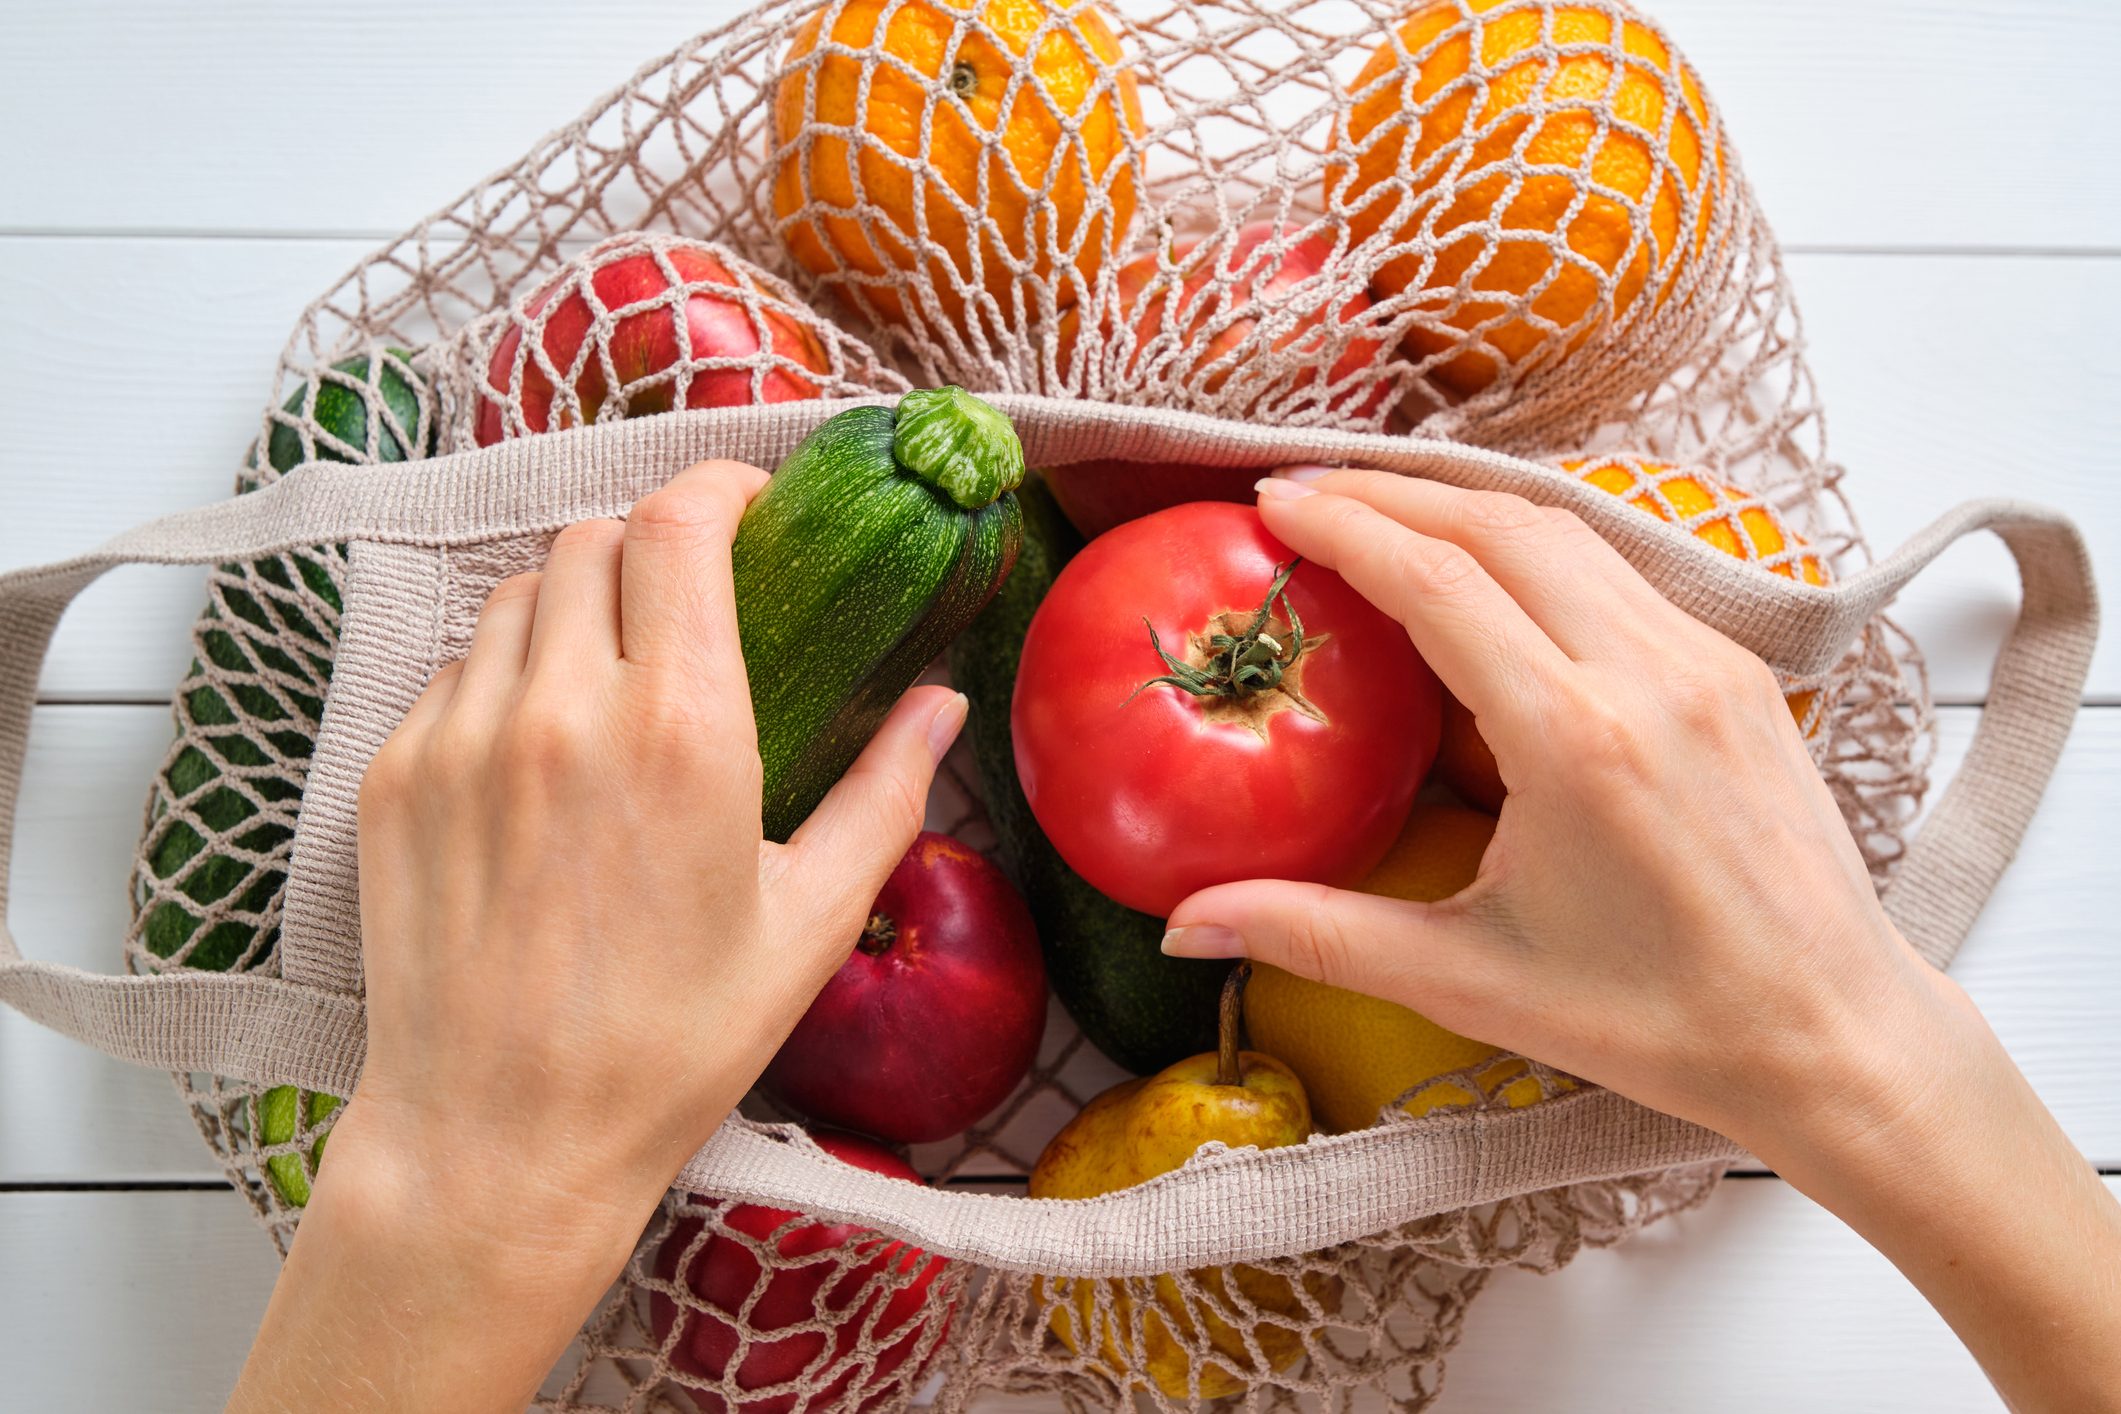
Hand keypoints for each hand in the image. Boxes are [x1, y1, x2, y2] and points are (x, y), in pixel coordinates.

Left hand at [230, 460, 965, 1413]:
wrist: (500, 1140)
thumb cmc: (672, 1044)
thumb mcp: (809, 923)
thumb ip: (886, 792)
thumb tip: (941, 702)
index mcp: (682, 731)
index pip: (681, 524)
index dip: (720, 486)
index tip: (752, 506)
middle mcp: (563, 710)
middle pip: (596, 539)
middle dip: (654, 547)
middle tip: (693, 604)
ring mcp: (462, 739)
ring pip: (520, 596)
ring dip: (578, 604)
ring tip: (616, 677)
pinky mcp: (396, 779)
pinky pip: (456, 671)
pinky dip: (508, 675)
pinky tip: (543, 751)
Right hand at [1164, 466, 1943, 1148]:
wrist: (1834, 1036)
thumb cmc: (1658, 1022)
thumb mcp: (1469, 981)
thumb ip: (1316, 936)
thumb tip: (1183, 925)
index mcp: (1576, 740)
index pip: (1437, 580)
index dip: (1344, 525)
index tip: (1271, 505)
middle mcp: (1648, 673)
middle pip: (1500, 523)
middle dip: (1390, 490)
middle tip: (1304, 490)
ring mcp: (1707, 661)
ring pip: (1569, 527)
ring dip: (1465, 503)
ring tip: (1382, 508)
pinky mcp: (1740, 671)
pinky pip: (1622, 566)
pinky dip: (1538, 540)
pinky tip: (1490, 563)